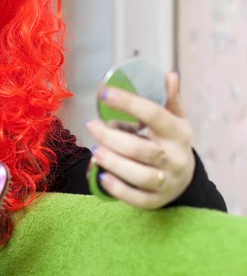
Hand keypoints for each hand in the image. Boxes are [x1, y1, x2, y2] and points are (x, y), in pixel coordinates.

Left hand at [86, 71, 195, 209]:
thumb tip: (168, 74)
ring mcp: (167, 182)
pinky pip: (136, 198)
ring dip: (113, 163)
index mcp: (178, 133)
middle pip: (141, 149)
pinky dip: (117, 188)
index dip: (127, 102)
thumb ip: (168, 99)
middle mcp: (175, 158)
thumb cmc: (169, 141)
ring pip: (139, 175)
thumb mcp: (174, 119)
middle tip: (91, 125)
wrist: (185, 179)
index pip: (153, 115)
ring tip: (94, 151)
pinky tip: (100, 175)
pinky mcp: (155, 201)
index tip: (103, 93)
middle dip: (111, 137)